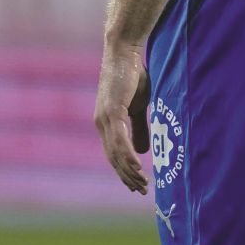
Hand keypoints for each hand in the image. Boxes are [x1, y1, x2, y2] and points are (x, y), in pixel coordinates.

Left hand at [94, 42, 150, 194]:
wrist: (125, 53)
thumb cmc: (133, 76)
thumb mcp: (139, 106)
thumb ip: (139, 128)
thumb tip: (142, 151)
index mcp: (106, 123)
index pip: (113, 154)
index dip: (123, 170)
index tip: (135, 185)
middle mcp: (101, 123)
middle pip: (113, 158)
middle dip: (126, 176)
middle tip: (140, 190)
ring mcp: (105, 118)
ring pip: (116, 152)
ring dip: (129, 170)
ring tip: (141, 183)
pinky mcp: (112, 111)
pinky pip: (120, 139)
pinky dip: (127, 155)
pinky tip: (136, 167)